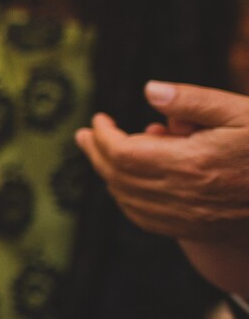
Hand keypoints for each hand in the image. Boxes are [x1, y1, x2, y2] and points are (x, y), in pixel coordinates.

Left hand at [77, 81, 248, 292]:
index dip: (103, 136)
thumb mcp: (241, 112)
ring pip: (128, 200)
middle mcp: (185, 195)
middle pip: (119, 177)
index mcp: (192, 164)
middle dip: (96, 153)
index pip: (124, 153)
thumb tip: (150, 89)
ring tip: (99, 153)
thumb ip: (195, 102)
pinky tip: (125, 184)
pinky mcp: (198, 229)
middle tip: (85, 135)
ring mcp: (190, 217)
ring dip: (108, 176)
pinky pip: (146, 219)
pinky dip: (127, 200)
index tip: (98, 120)